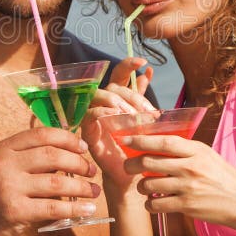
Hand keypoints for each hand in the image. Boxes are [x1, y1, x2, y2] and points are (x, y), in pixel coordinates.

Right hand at [0, 127, 99, 235]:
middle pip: (53, 156)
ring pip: (57, 183)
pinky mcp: (15, 211)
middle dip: (78, 162)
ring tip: (94, 191)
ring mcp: (9, 188)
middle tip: (91, 170)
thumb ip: (28, 158)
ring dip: (82, 187)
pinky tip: (87, 209)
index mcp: (3, 149)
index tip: (83, 147)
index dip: (67, 139)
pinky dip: (75, 208)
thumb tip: (69, 150)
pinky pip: (54, 208)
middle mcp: (4, 164)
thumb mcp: (2, 168)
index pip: (42, 135)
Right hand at [82, 58, 155, 193]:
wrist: (129, 173)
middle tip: (148, 111)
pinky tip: (116, 116)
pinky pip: (90, 115)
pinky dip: (103, 112)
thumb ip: (141, 97)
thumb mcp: (142, 119)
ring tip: (133, 115)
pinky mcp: (87, 131)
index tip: (143, 63)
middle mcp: (103, 104)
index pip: (119, 74)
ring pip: (99, 96)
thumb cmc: (134, 145)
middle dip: (132, 96)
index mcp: (116, 98)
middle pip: (113, 86)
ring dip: (118, 102)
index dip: (128, 65)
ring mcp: (93, 116)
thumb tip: (148, 72)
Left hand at [122, 134, 235, 231]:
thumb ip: (186, 151)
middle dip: (132, 164)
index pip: (163, 141)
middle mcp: (191, 166)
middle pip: (149, 161)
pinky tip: (153, 202)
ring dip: (140, 186)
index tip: (127, 139)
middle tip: (128, 166)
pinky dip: (150, 204)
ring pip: (148, 184)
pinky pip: (156, 204)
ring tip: (145, 187)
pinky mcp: (187, 206)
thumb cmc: (226, 178)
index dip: (141, 139)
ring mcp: (188, 187)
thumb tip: (158, 145)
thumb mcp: (208, 156)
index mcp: (196, 150)